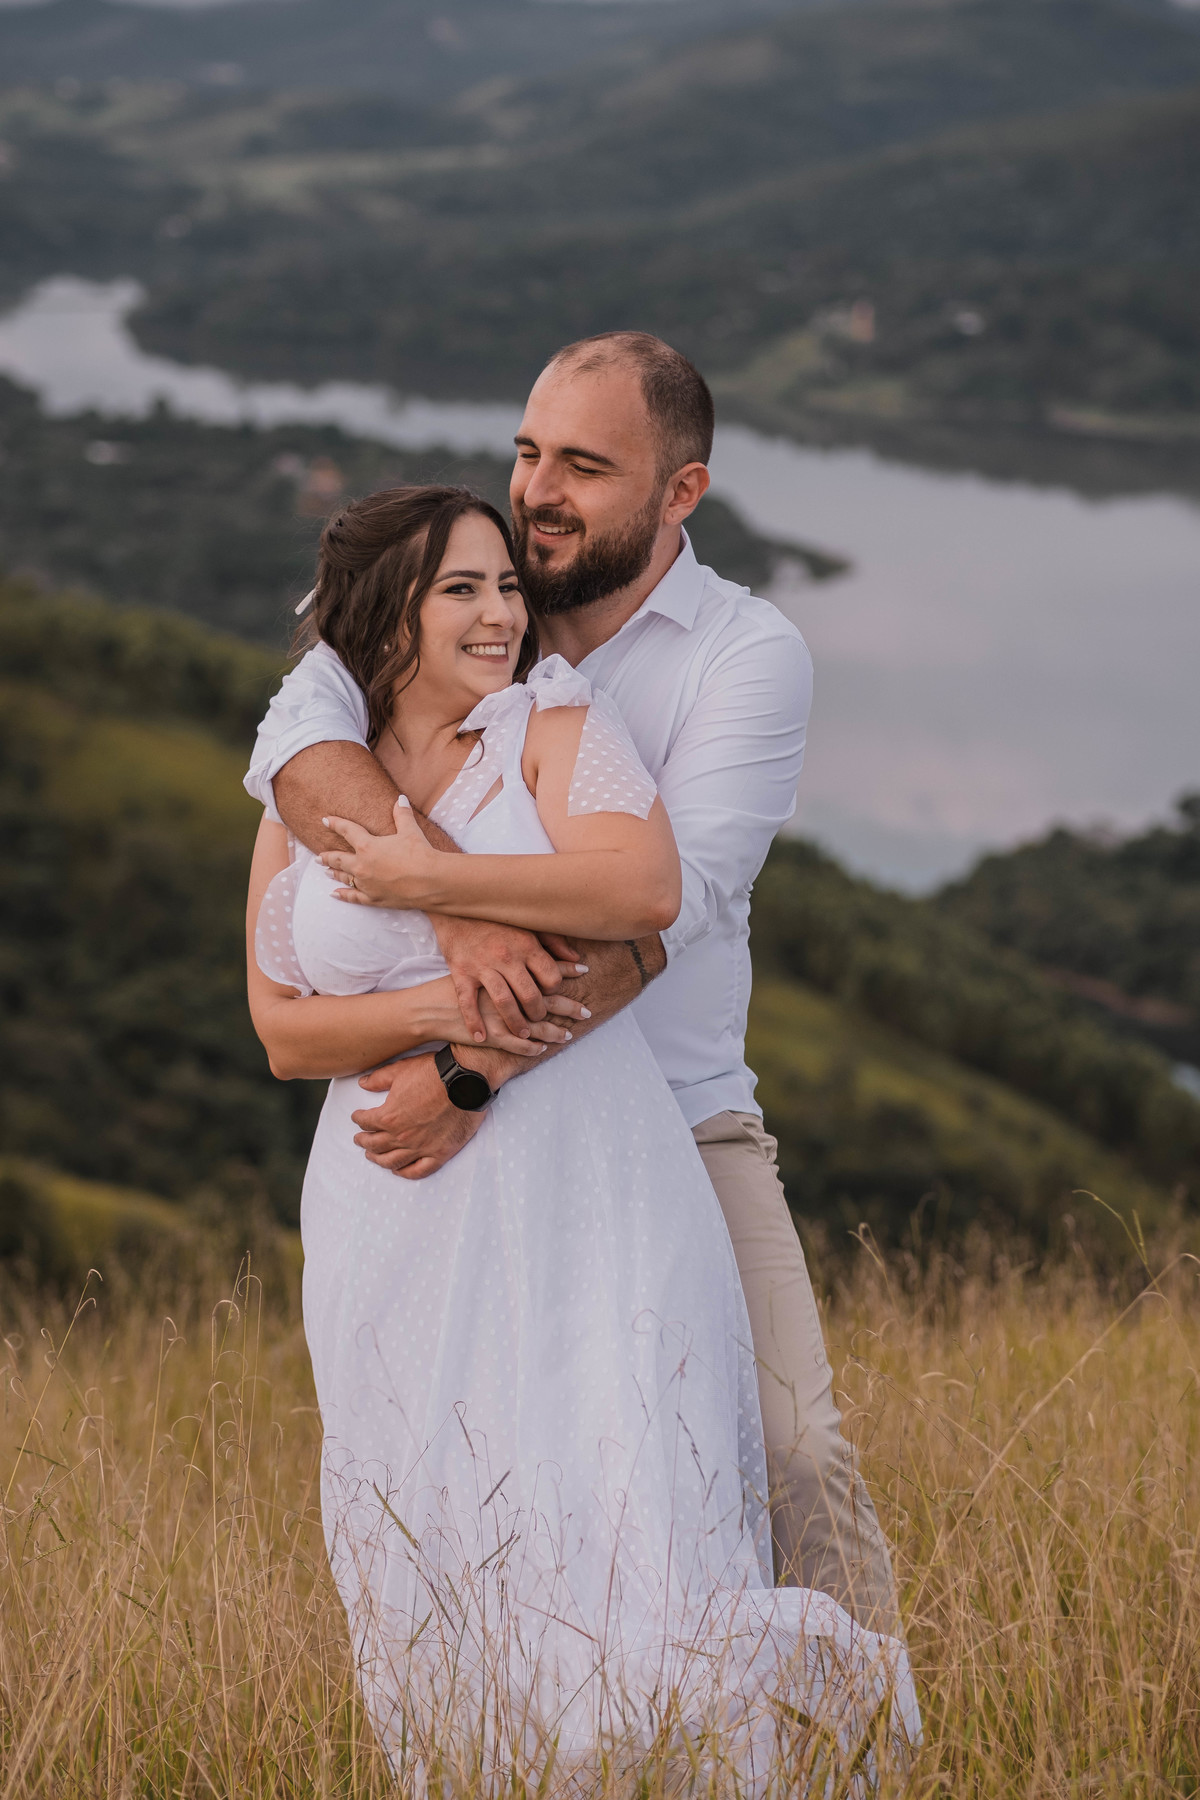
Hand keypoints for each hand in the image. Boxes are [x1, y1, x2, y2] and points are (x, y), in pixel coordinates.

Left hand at [320, 796, 431, 905]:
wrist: (430, 881)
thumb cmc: (420, 853)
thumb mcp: (410, 831)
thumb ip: (402, 815)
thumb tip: (400, 799)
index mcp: (367, 846)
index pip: (347, 831)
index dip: (335, 824)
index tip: (325, 820)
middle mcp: (361, 865)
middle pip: (339, 859)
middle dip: (328, 857)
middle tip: (318, 857)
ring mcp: (366, 884)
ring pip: (344, 878)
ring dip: (334, 873)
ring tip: (326, 871)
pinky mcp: (374, 898)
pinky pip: (354, 897)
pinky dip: (343, 895)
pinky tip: (335, 894)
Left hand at [352, 1053, 486, 1178]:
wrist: (466, 1080)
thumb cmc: (434, 1072)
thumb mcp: (401, 1069)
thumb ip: (379, 1079)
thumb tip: (363, 1084)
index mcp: (389, 1116)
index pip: (366, 1122)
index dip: (358, 1119)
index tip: (357, 1117)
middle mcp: (402, 1136)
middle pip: (375, 1144)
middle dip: (364, 1141)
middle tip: (359, 1140)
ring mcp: (421, 1147)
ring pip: (393, 1161)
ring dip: (378, 1160)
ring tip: (372, 1156)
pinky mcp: (440, 1153)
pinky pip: (419, 1170)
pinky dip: (406, 1172)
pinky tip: (399, 1171)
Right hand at [433, 914, 589, 1041]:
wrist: (457, 912)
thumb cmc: (497, 921)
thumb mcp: (529, 927)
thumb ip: (554, 943)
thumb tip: (578, 960)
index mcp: (526, 945)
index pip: (551, 977)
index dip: (555, 990)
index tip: (551, 994)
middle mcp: (507, 957)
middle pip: (530, 994)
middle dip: (538, 1012)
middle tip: (538, 1019)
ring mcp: (483, 966)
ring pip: (504, 1002)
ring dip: (515, 1022)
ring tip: (521, 1032)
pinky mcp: (462, 973)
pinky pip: (468, 1002)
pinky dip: (473, 1022)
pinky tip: (480, 1036)